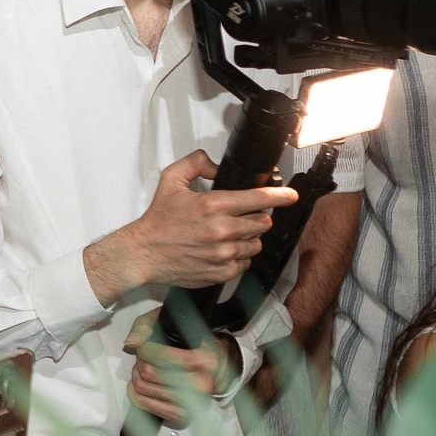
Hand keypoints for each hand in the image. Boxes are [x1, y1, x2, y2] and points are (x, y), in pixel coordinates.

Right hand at [83, 151, 294, 303]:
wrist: (144, 253)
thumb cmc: (158, 221)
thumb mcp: (171, 180)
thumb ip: (196, 163)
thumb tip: (216, 164)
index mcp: (213, 205)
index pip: (258, 198)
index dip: (280, 195)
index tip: (290, 195)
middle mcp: (222, 230)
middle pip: (262, 222)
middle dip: (256, 217)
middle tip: (240, 216)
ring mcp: (224, 253)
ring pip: (256, 243)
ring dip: (247, 238)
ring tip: (227, 235)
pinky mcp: (222, 272)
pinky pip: (245, 263)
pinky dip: (239, 257)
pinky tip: (222, 250)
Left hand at [128, 336, 231, 427]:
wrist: (219, 368)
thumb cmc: (196, 344)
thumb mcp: (174, 323)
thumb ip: (147, 326)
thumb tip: (131, 342)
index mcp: (203, 360)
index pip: (158, 355)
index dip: (144, 348)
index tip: (145, 344)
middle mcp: (199, 384)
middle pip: (148, 371)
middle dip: (140, 361)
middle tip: (144, 355)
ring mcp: (191, 402)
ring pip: (143, 387)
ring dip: (136, 375)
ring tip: (143, 367)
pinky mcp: (181, 414)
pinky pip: (145, 404)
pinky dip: (135, 393)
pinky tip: (138, 383)